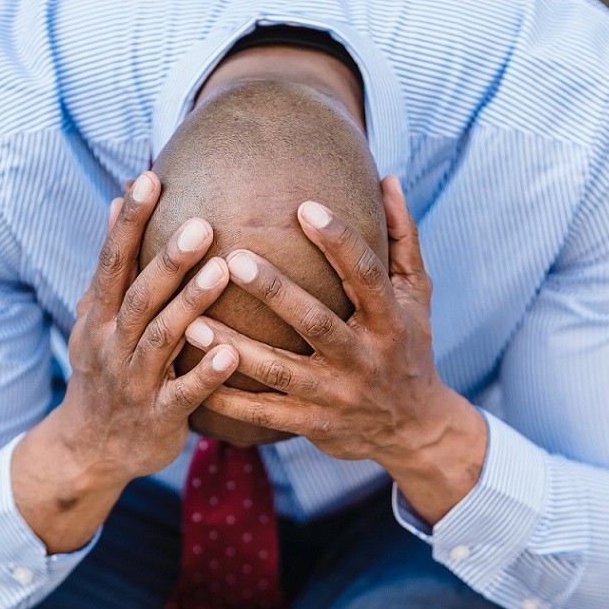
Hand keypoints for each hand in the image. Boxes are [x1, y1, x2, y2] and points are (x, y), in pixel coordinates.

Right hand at [57, 171, 239, 484]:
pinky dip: (205, 374)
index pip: (111, 262)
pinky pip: (183, 395)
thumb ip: (112, 266)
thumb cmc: (104, 371)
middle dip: (168, 260)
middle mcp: (111, 346)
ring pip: (161, 340)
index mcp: (97, 317)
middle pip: (139, 297)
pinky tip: (231, 353)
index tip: (148, 180)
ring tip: (222, 273)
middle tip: (203, 224)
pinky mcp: (157, 418)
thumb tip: (116, 202)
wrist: (88, 450)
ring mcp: (133, 383)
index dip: (127, 223)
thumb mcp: (94, 319)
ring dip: (190, 306)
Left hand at [186, 176, 486, 521]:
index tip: (305, 207)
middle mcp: (364, 358)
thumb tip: (388, 180)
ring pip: (280, 372)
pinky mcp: (314, 425)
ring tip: (192, 322)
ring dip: (235, 349)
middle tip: (231, 260)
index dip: (338, 242)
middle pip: (316, 323)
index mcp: (389, 320)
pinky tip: (193, 377)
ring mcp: (337, 395)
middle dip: (274, 293)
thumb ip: (402, 239)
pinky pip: (265, 413)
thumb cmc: (409, 347)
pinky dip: (229, 399)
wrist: (413, 429)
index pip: (364, 276)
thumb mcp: (417, 296)